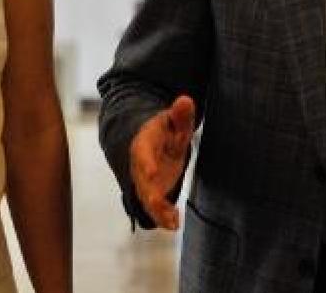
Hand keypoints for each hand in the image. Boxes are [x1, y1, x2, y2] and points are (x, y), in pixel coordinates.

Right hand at [129, 95, 194, 229]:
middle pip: (142, 181)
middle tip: (159, 204)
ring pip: (147, 198)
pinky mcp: (152, 193)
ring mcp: (144, 181)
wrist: (147, 142)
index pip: (142, 153)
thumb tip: (186, 100)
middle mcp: (140, 166)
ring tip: (171, 222)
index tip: (152, 173)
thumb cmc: (164, 130)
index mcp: (143, 144)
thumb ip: (180, 114)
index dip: (146, 163)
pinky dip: (163, 217)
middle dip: (150, 193)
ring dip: (157, 211)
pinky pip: (155, 207)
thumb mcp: (172, 120)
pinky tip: (175, 224)